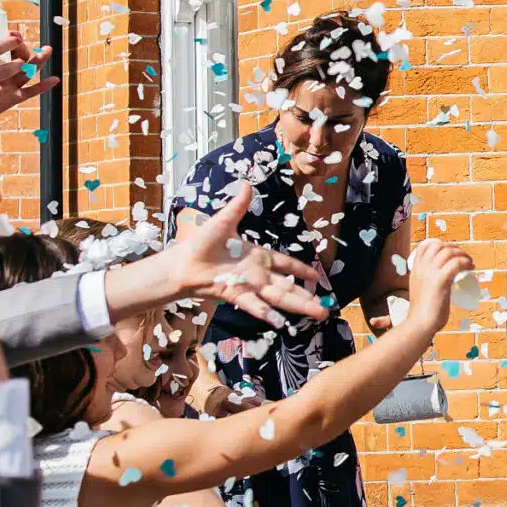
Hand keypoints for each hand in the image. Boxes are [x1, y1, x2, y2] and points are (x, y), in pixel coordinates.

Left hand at [154, 189, 329, 326]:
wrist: (180, 263)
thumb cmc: (200, 243)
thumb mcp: (223, 222)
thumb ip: (238, 206)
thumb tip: (246, 184)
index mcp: (257, 256)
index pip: (286, 263)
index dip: (301, 270)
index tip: (316, 277)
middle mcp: (257, 274)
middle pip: (287, 286)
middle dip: (307, 297)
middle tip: (325, 308)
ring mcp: (248, 286)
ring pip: (278, 297)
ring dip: (297, 306)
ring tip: (317, 314)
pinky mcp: (235, 295)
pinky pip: (254, 305)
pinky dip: (266, 313)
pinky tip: (281, 322)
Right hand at [398, 239, 472, 329]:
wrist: (420, 324)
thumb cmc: (422, 313)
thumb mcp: (420, 291)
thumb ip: (426, 285)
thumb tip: (437, 285)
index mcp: (415, 270)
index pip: (425, 246)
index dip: (440, 244)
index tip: (450, 251)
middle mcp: (421, 268)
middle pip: (439, 246)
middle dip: (453, 247)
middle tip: (463, 257)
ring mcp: (430, 273)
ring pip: (449, 252)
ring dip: (462, 254)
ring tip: (469, 262)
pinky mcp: (440, 280)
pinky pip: (456, 263)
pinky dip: (465, 262)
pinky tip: (471, 267)